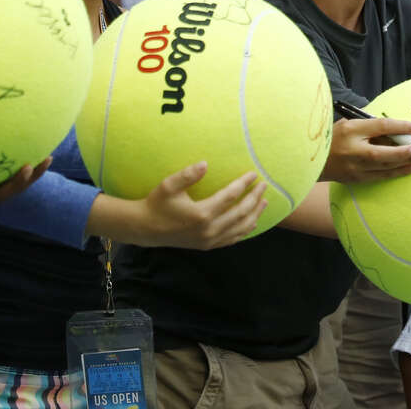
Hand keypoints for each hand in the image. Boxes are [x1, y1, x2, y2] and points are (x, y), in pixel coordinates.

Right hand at [123, 162, 267, 248]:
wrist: (146, 229)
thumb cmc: (157, 204)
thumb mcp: (168, 186)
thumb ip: (187, 175)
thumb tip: (205, 163)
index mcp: (201, 214)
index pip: (231, 196)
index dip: (244, 183)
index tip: (254, 173)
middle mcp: (209, 229)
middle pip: (241, 213)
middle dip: (255, 198)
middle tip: (264, 185)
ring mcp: (209, 240)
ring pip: (240, 228)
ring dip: (255, 214)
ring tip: (264, 202)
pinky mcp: (207, 246)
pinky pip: (232, 239)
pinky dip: (245, 230)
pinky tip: (252, 222)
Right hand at [322, 117, 410, 182]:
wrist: (311, 159)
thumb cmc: (333, 137)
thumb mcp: (348, 123)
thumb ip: (369, 125)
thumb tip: (396, 129)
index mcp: (350, 130)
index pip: (380, 126)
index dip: (401, 127)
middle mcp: (352, 150)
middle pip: (384, 152)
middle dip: (405, 151)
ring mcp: (354, 167)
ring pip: (385, 166)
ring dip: (406, 163)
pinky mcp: (356, 179)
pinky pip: (381, 177)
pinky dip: (397, 173)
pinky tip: (410, 168)